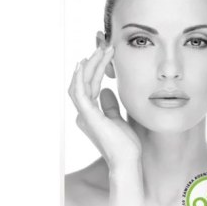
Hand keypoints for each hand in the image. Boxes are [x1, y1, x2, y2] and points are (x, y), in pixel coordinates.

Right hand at [68, 46, 141, 170]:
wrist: (127, 160)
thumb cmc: (125, 144)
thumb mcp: (118, 119)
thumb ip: (110, 105)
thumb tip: (106, 90)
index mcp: (90, 114)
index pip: (90, 85)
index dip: (96, 68)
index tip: (105, 53)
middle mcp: (84, 113)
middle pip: (84, 81)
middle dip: (93, 61)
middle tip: (103, 45)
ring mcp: (84, 115)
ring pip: (81, 83)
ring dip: (90, 65)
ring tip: (101, 49)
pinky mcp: (88, 116)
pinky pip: (79, 92)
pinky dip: (79, 77)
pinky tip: (83, 64)